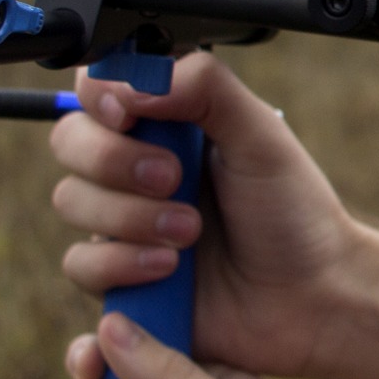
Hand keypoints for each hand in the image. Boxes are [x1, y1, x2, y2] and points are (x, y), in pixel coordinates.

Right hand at [51, 51, 366, 378]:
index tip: (129, 114)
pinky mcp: (118, 274)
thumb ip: (205, 88)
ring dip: (129, 215)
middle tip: (173, 178)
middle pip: (70, 139)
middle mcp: (139, 165)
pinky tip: (169, 267)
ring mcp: (124, 220)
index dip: (102, 95)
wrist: (309, 295)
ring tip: (191, 231)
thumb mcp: (262, 135)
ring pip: (71, 200)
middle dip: (113, 159)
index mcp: (173, 121)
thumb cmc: (293, 212)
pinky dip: (122, 263)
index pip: (101, 87)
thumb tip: (134, 83)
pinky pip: (80, 262)